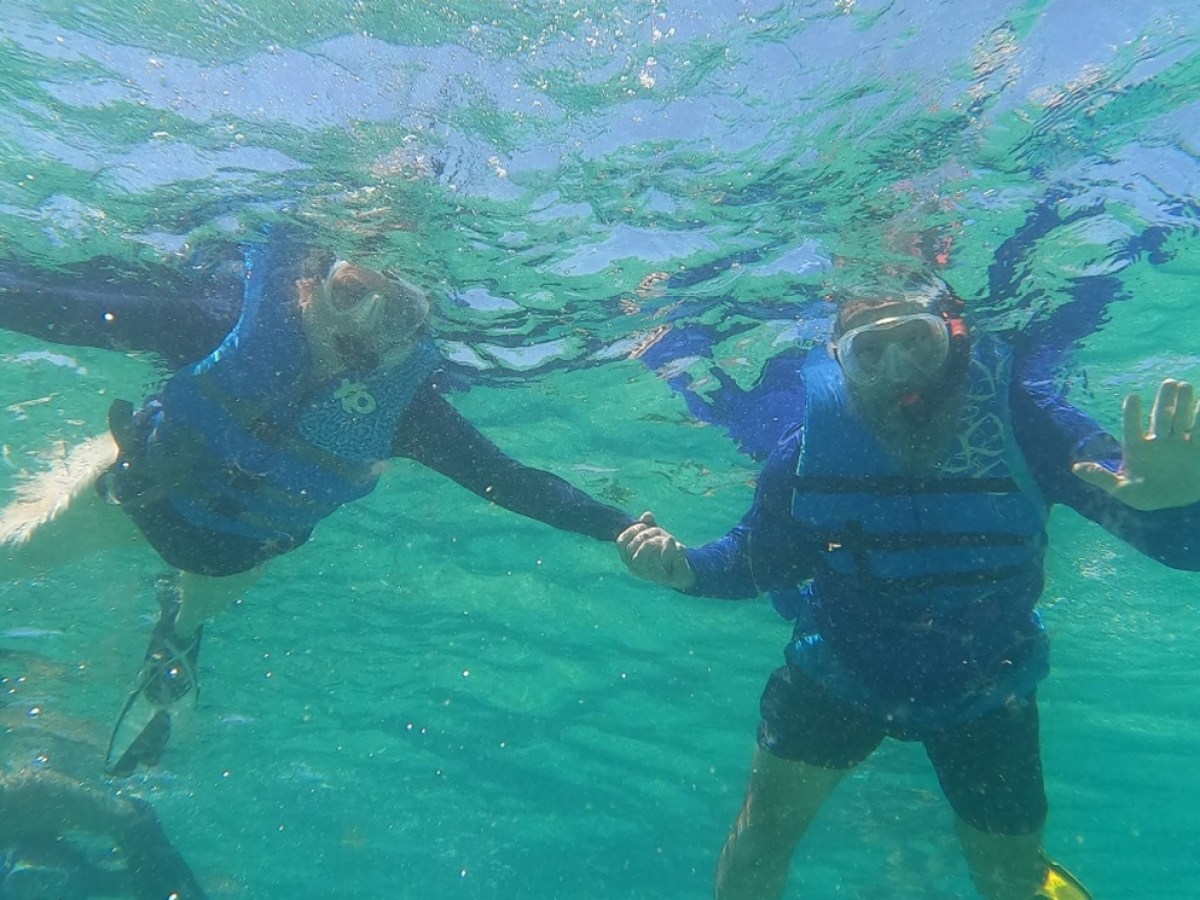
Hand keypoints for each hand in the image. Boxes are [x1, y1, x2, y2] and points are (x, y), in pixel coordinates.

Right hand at [616, 511, 694, 589]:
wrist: (679, 570)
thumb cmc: (661, 550)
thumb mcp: (654, 535)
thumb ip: (649, 524)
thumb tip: (647, 515)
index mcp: (629, 559)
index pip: (621, 543)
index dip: (631, 531)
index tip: (643, 525)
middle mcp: (637, 569)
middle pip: (633, 549)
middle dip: (646, 535)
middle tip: (657, 531)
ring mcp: (652, 575)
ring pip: (647, 558)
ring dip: (657, 541)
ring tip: (664, 538)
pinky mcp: (670, 577)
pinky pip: (667, 562)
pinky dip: (670, 548)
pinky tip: (673, 542)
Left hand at [1073, 378, 1199, 510]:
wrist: (1175, 506)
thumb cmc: (1146, 495)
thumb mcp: (1123, 490)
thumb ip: (1102, 478)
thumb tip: (1075, 468)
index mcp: (1137, 449)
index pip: (1132, 428)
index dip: (1131, 414)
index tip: (1133, 397)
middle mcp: (1158, 442)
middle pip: (1161, 417)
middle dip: (1165, 401)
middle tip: (1168, 382)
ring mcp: (1178, 444)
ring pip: (1181, 419)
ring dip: (1183, 403)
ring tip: (1184, 385)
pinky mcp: (1197, 449)